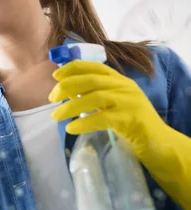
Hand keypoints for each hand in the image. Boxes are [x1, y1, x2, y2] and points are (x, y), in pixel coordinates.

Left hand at [49, 59, 190, 209]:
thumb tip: (65, 91)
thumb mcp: (114, 103)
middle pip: (90, 80)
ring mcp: (129, 103)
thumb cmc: (131, 122)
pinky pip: (102, 119)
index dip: (72, 68)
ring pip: (94, 98)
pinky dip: (83, 122)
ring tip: (55, 116)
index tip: (56, 75)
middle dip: (66, 87)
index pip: (94, 66)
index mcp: (120, 80)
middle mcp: (125, 87)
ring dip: (70, 106)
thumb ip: (95, 94)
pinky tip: (71, 128)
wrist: (159, 142)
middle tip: (51, 98)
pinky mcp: (130, 120)